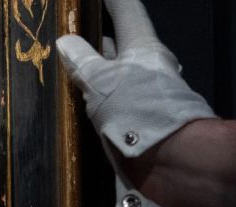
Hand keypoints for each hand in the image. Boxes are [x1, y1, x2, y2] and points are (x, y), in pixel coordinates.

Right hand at [57, 0, 235, 206]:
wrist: (170, 160)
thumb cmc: (137, 109)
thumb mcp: (102, 82)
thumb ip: (82, 61)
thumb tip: (65, 42)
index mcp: (143, 45)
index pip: (127, 10)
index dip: (111, 1)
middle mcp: (148, 65)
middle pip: (120, 45)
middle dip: (95, 41)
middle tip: (68, 38)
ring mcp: (147, 92)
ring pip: (117, 74)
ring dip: (95, 73)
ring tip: (66, 73)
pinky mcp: (143, 118)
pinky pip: (117, 99)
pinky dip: (100, 97)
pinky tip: (81, 105)